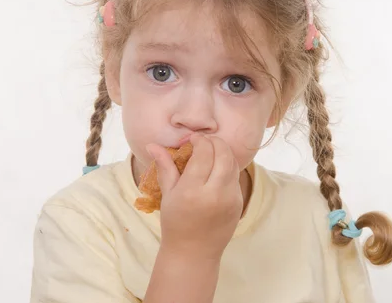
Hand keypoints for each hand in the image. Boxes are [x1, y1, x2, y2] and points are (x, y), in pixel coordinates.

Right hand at [146, 134, 242, 260]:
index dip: (199, 140)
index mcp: (192, 190)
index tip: (192, 139)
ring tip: (210, 152)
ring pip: (233, 162)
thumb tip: (153, 144)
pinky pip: (236, 176)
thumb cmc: (176, 223)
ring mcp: (230, 198)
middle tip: (203, 142)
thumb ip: (165, 166)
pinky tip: (216, 168)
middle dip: (214, 141)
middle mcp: (214, 193)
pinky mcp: (238, 202)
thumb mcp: (168, 194)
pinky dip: (227, 166)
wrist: (194, 252)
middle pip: (223, 153)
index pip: (204, 152)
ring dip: (223, 152)